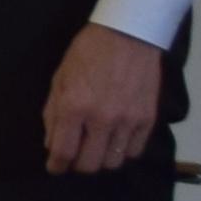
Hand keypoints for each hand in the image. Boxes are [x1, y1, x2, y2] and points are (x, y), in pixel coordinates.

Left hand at [45, 23, 167, 176]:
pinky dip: (124, 151)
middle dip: (78, 165)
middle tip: (77, 156)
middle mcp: (101, 119)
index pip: (63, 152)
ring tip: (98, 148)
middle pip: (89, 164)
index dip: (56, 166)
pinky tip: (118, 141)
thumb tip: (52, 144)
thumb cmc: (88, 52)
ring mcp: (127, 121)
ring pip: (113, 162)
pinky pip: (135, 151)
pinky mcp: (148, 119)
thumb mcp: (60, 78)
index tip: (56, 167)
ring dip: (102, 159)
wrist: (129, 33)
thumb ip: (53, 113)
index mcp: (74, 107)